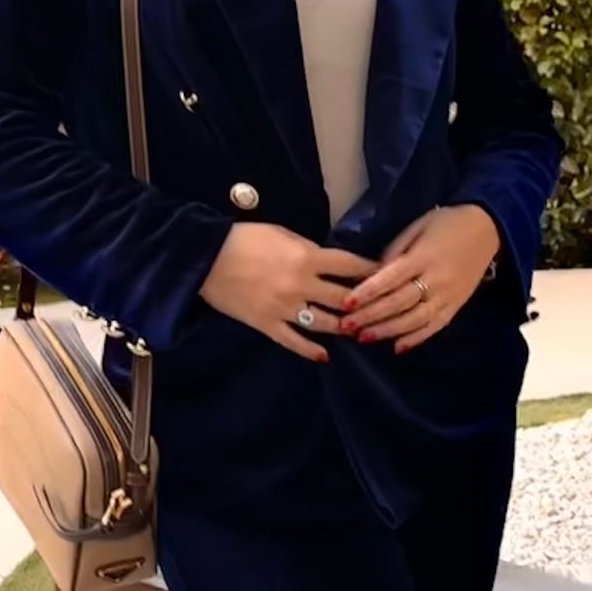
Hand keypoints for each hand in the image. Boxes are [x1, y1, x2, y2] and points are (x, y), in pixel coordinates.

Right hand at [198, 221, 374, 360]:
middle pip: (344, 299)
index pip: (350, 265)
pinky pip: (294, 342)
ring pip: (325, 324)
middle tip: (378, 309)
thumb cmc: (244, 238)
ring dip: (344, 328)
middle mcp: (302, 286)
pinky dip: (311, 351)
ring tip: (356, 331)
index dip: (371, 270)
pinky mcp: (268, 325)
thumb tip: (328, 262)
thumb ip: (308, 249)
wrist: (205, 258)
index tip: (386, 274)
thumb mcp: (282, 234)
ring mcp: (286, 309)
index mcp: (307, 258)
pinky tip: (325, 356)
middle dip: (364, 304)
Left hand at [339, 204, 500, 352]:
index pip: (390, 278)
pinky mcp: (457, 305)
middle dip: (371, 316)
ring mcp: (448, 295)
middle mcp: (436, 279)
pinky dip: (416, 338)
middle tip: (346, 327)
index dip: (367, 292)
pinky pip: (435, 326)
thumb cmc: (447, 223)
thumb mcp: (418, 226)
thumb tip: (373, 274)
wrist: (490, 229)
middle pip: (399, 302)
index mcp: (423, 256)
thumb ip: (396, 251)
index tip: (346, 304)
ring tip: (364, 338)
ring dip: (388, 331)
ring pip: (415, 319)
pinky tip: (398, 348)